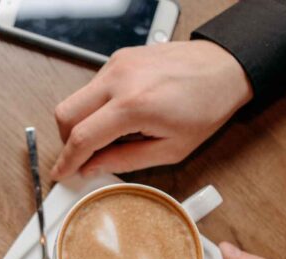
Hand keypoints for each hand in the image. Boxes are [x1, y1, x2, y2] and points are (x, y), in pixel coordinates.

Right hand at [51, 41, 252, 178]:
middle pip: (66, 114)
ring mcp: (117, 65)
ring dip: (82, 122)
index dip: (67, 160)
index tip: (60, 172)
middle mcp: (120, 80)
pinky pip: (91, 87)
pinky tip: (118, 115)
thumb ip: (125, 161)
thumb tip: (93, 168)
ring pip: (75, 99)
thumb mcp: (171, 149)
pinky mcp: (119, 58)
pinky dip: (95, 106)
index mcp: (134, 106)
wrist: (225, 67)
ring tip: (109, 134)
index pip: (82, 137)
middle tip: (82, 156)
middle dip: (67, 140)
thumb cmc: (206, 106)